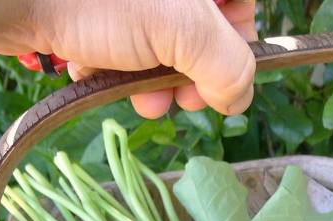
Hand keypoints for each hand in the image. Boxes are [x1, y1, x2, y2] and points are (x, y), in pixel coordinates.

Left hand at [0, 0, 256, 117]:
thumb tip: (238, 99)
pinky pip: (119, 42)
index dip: (236, 48)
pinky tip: (94, 69)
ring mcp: (128, 0)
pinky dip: (113, 66)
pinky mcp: (91, 9)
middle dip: (188, 75)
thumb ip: (229, 67)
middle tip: (173, 97)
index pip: (241, 8)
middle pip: (202, 31)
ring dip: (150, 80)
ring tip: (133, 93)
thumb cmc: (100, 0)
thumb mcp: (185, 32)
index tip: (214, 80)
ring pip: (158, 44)